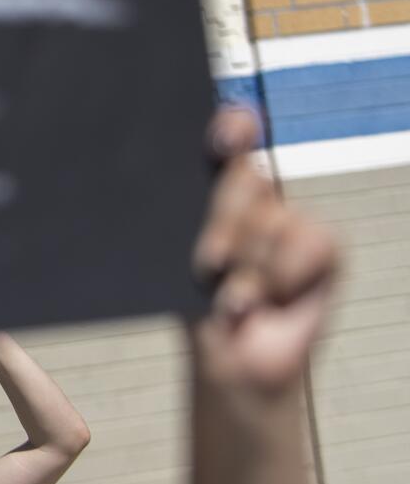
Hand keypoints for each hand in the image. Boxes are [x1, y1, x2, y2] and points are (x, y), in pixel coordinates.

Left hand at [190, 108, 337, 396]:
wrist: (228, 356)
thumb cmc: (191, 303)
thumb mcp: (170, 254)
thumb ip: (170, 214)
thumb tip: (160, 177)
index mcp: (207, 187)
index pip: (225, 138)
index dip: (230, 127)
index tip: (225, 134)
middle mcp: (251, 195)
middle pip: (244, 176)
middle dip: (222, 224)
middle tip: (209, 266)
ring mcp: (287, 219)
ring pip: (269, 216)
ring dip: (244, 267)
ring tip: (232, 296)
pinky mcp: (322, 246)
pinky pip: (307, 240)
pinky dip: (279, 276)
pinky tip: (265, 301)